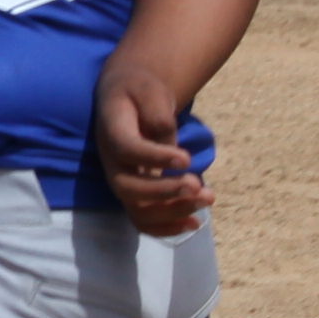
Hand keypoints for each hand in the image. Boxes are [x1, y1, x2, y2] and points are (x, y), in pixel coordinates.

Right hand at [90, 64, 211, 234]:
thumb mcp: (149, 89)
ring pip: (138, 209)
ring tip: (207, 199)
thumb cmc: (139, 91)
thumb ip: (158, 112)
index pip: (127, 149)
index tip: (186, 159)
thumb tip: (170, 141)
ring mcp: (121, 181)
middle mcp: (111, 163)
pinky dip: (166, 228)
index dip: (155, 158)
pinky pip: (143, 220)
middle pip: (129, 189)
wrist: (126, 98)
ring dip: (173, 212)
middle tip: (198, 186)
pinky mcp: (133, 194)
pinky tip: (194, 224)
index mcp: (112, 131)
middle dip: (165, 192)